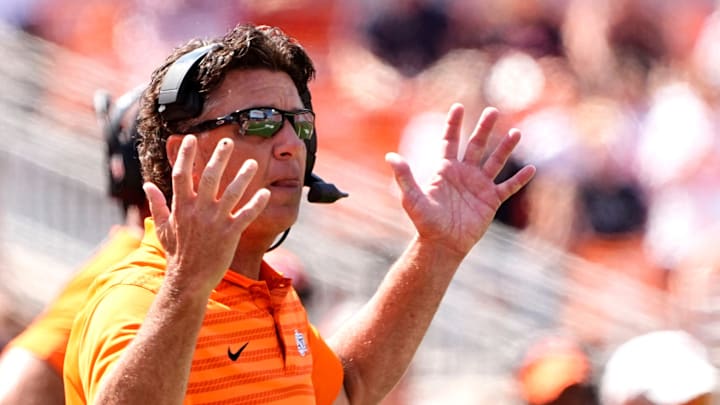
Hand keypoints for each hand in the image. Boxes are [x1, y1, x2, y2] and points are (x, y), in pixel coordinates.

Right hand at [143, 135, 269, 294]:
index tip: (191, 138)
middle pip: (210, 177)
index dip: (186, 156)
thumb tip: (148, 185)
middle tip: (228, 141)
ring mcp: (215, 221)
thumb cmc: (176, 254)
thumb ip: (157, 204)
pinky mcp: (230, 233)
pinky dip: (257, 204)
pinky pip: (246, 215)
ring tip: (253, 162)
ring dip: (243, 176)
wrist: (187, 280)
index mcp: (181, 207)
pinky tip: (266, 192)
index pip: (182, 175)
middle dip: (219, 157)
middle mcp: (198, 210)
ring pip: (232, 193)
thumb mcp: (162, 228)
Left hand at [386, 104, 534, 256]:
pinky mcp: (491, 201)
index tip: (458, 107)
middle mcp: (464, 174)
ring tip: (516, 132)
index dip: (453, 125)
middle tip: (492, 111)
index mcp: (446, 170)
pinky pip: (507, 187)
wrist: (442, 244)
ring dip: (506, 147)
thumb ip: (404, 177)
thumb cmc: (425, 221)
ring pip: (496, 162)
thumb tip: (390, 157)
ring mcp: (479, 186)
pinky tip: (531, 169)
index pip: (450, 142)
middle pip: (477, 146)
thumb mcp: (412, 198)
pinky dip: (519, 179)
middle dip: (484, 128)